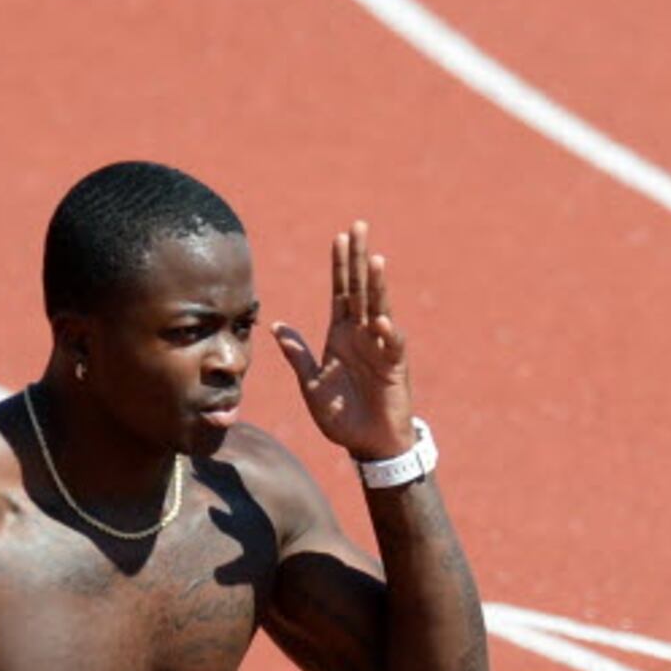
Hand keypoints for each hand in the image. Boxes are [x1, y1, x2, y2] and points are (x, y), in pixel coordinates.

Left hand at [274, 220, 415, 463]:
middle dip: (359, 258)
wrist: (367, 444)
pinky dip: (387, 333)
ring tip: (374, 259)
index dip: (340, 265)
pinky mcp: (394, 368)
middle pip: (361, 289)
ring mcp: (380, 348)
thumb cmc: (341, 416)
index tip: (339, 236)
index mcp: (341, 335)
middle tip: (359, 226)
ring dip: (377, 285)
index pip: (341, 292)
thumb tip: (276, 326)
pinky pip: (391, 346)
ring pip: (379, 309)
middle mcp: (362, 335)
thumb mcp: (311, 385)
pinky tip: (381, 319)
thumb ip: (297, 355)